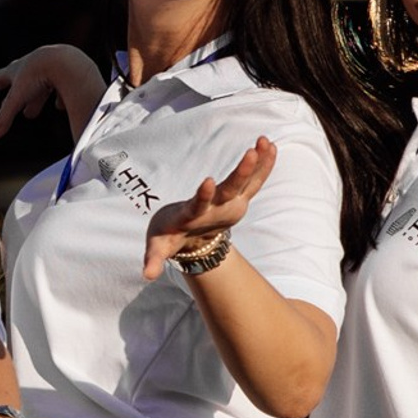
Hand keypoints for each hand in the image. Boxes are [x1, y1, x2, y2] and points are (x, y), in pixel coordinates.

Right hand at [0, 53, 63, 145]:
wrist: (66, 61)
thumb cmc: (39, 76)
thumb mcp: (17, 100)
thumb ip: (1, 121)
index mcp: (17, 71)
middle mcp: (32, 68)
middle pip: (18, 83)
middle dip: (12, 96)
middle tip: (7, 105)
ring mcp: (50, 70)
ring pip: (39, 86)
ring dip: (34, 99)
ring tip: (31, 113)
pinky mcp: (67, 75)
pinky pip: (61, 88)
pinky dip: (58, 97)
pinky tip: (60, 106)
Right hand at [142, 136, 276, 280]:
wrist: (195, 244)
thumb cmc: (170, 238)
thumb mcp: (158, 248)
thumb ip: (153, 259)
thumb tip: (146, 276)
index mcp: (195, 217)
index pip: (200, 205)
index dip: (204, 195)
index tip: (209, 181)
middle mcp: (217, 210)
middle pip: (231, 190)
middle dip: (242, 173)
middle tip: (252, 153)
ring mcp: (231, 204)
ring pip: (247, 183)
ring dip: (258, 163)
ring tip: (266, 141)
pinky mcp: (239, 198)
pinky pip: (255, 181)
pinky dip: (264, 165)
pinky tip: (271, 146)